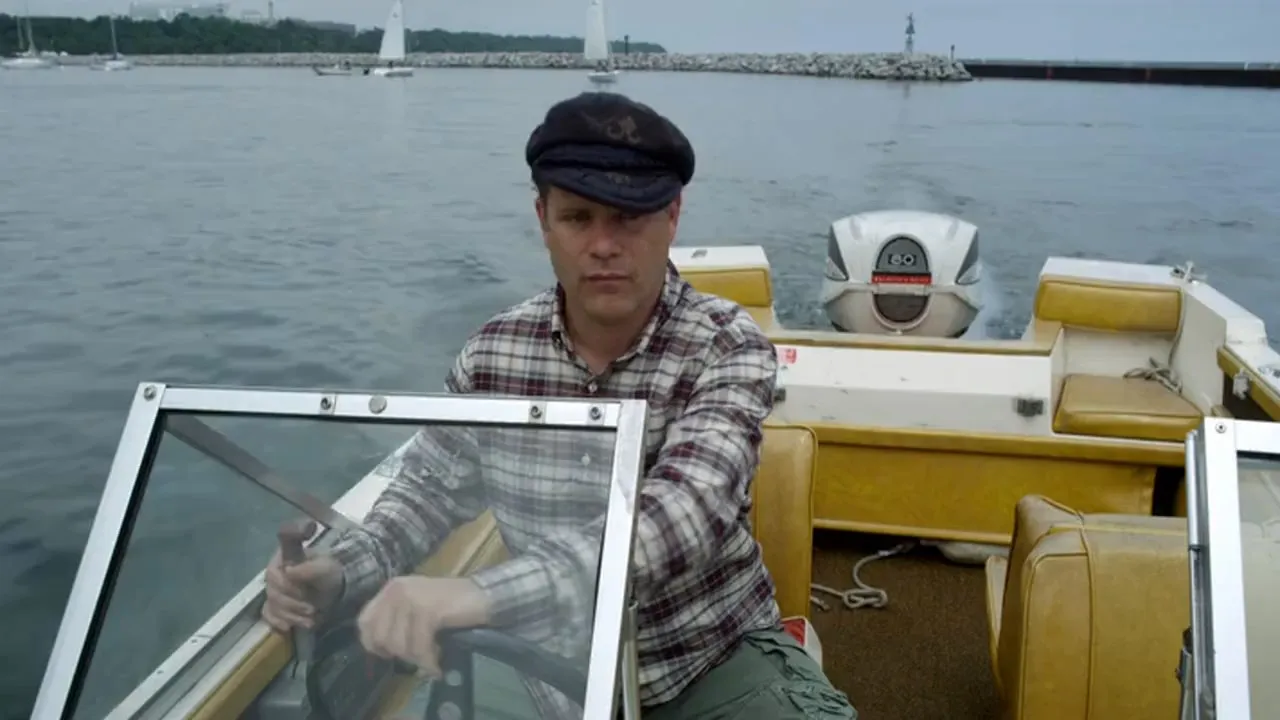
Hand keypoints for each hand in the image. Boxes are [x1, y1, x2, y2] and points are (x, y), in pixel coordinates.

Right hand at [261, 549, 343, 631]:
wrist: (335, 589)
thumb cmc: (329, 573)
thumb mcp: (325, 568)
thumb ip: (309, 569)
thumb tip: (287, 571)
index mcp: (283, 559)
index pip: (273, 572)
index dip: (285, 585)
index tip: (303, 593)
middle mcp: (274, 574)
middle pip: (272, 592)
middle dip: (293, 604)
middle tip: (311, 609)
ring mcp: (273, 590)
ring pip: (272, 606)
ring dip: (291, 616)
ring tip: (310, 620)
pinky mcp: (274, 605)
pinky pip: (268, 614)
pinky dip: (279, 621)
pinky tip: (289, 626)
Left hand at [356, 576, 491, 676]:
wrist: (484, 596)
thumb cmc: (453, 604)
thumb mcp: (417, 606)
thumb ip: (397, 620)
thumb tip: (381, 649)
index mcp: (392, 588)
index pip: (364, 621)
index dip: (373, 643)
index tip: (389, 654)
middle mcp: (397, 590)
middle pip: (380, 637)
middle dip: (399, 653)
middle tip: (419, 657)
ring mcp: (411, 599)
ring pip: (399, 644)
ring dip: (417, 659)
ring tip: (433, 658)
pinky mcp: (427, 610)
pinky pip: (419, 646)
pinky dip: (429, 661)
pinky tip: (438, 665)